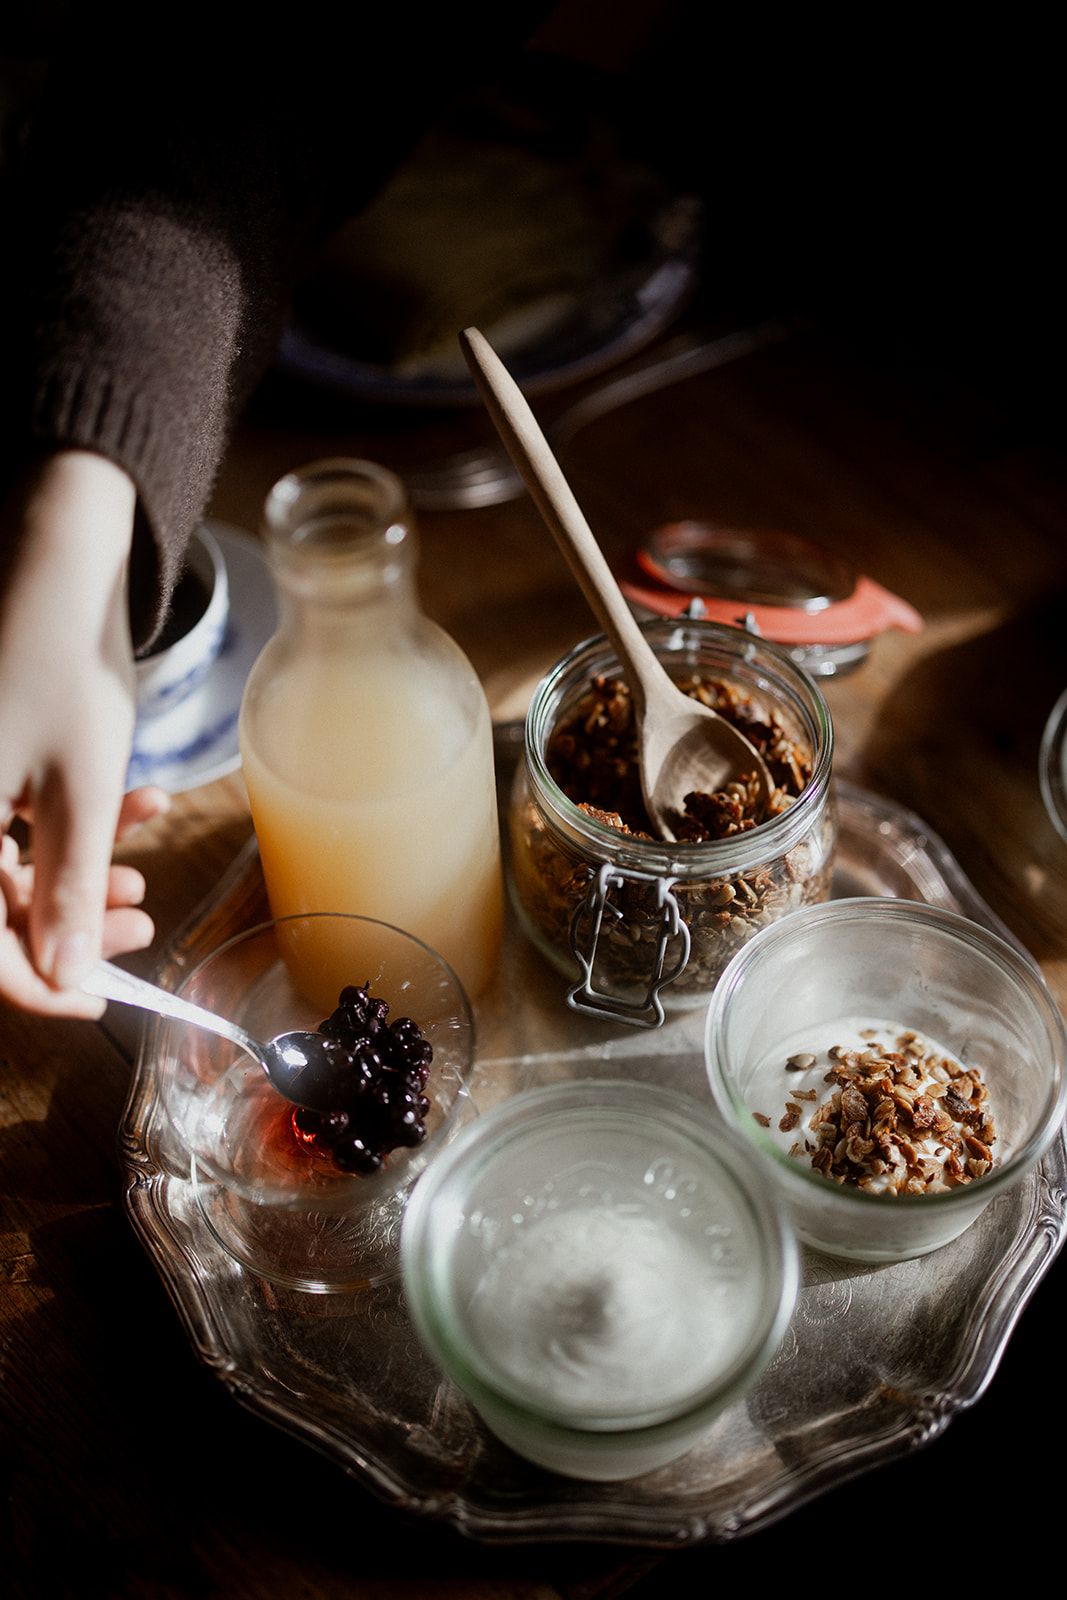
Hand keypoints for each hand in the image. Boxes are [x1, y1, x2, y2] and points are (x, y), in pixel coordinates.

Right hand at [0, 451, 163, 1013]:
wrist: (54, 557)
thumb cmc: (60, 663)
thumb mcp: (79, 788)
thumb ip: (70, 887)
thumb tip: (67, 979)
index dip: (37, 984)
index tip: (100, 1000)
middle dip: (69, 927)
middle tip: (137, 927)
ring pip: (11, 868)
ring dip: (79, 877)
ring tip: (142, 878)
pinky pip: (17, 821)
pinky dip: (73, 827)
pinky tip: (135, 809)